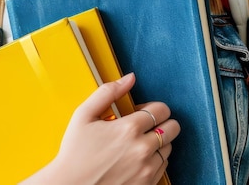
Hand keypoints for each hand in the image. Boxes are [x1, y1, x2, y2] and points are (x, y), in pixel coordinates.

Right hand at [40, 73, 179, 184]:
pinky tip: (137, 159)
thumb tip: (130, 78)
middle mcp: (142, 149)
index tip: (140, 112)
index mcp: (129, 128)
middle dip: (162, 123)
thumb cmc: (75, 153)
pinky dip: (155, 160)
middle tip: (144, 127)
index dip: (152, 107)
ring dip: (158, 143)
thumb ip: (108, 92)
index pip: (162, 109)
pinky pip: (164, 167)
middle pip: (173, 128)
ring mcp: (146, 170)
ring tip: (137, 144)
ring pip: (169, 148)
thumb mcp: (84, 115)